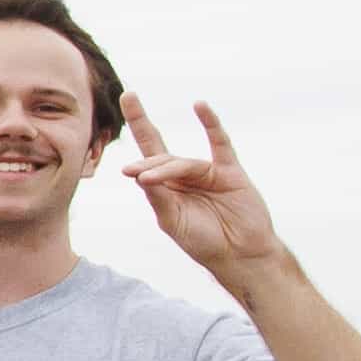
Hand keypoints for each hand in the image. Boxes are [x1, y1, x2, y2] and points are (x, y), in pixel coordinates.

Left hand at [118, 94, 286, 280]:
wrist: (239, 255)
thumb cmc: (202, 240)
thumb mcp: (172, 220)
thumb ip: (158, 196)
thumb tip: (140, 174)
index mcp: (165, 188)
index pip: (145, 159)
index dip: (135, 131)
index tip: (122, 113)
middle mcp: (183, 176)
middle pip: (159, 153)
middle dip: (143, 139)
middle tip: (130, 136)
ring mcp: (207, 172)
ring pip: (182, 163)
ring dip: (164, 169)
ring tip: (147, 179)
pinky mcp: (230, 172)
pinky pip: (220, 143)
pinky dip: (210, 124)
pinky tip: (200, 106)